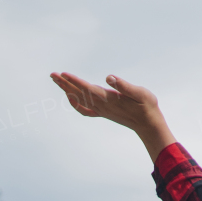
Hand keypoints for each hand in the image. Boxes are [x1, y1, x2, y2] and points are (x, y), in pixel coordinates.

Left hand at [50, 71, 176, 162]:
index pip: (87, 89)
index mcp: (109, 99)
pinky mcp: (104, 113)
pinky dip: (75, 103)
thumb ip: (124, 86)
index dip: (75, 81)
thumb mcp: (141, 93)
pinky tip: (70, 98)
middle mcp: (102, 106)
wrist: (149, 126)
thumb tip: (109, 78)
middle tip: (52, 74)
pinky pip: (85, 109)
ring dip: (67, 90)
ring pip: (80, 99)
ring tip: (57, 80)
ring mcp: (101, 110)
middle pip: (79, 93)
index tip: (63, 74)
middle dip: (65, 83)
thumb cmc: (148, 107)